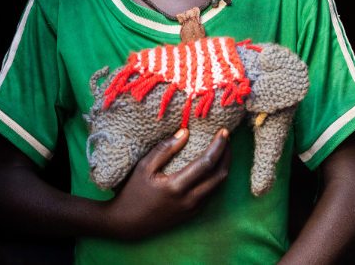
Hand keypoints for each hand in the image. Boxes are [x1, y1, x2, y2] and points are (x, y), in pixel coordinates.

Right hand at [103, 128, 231, 239]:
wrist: (127, 223)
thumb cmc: (133, 192)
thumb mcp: (143, 167)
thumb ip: (165, 149)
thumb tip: (185, 132)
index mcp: (176, 187)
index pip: (207, 163)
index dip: (218, 146)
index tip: (224, 131)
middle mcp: (189, 199)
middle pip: (220, 174)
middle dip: (227, 154)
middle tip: (226, 138)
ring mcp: (192, 208)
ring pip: (218, 185)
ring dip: (224, 165)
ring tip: (222, 149)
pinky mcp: (193, 213)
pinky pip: (211, 193)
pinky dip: (216, 177)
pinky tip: (212, 166)